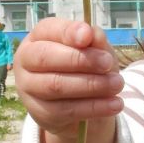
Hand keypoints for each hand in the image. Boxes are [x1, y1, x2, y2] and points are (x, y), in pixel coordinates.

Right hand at [14, 18, 123, 138]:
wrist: (81, 105)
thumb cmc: (85, 68)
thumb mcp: (95, 50)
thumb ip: (94, 40)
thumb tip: (92, 34)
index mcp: (38, 38)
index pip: (48, 29)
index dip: (68, 32)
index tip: (88, 36)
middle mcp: (26, 61)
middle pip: (46, 57)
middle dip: (80, 59)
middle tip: (108, 63)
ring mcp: (28, 88)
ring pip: (56, 85)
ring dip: (91, 85)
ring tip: (117, 84)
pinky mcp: (39, 113)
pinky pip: (66, 110)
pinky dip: (94, 107)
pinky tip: (114, 104)